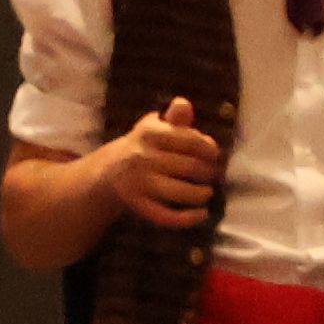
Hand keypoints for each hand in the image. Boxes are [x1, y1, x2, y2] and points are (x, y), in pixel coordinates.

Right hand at [97, 96, 225, 234]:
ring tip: (208, 192)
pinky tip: (202, 214)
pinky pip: (167, 215)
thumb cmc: (144, 147)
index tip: (215, 155)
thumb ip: (174, 118)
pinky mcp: (138, 205)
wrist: (108, 172)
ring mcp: (140, 183)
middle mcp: (143, 157)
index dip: (209, 149)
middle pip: (190, 167)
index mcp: (150, 133)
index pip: (190, 140)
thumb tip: (184, 104)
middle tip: (214, 174)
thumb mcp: (155, 127)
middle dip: (209, 172)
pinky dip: (188, 218)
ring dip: (202, 194)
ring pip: (181, 192)